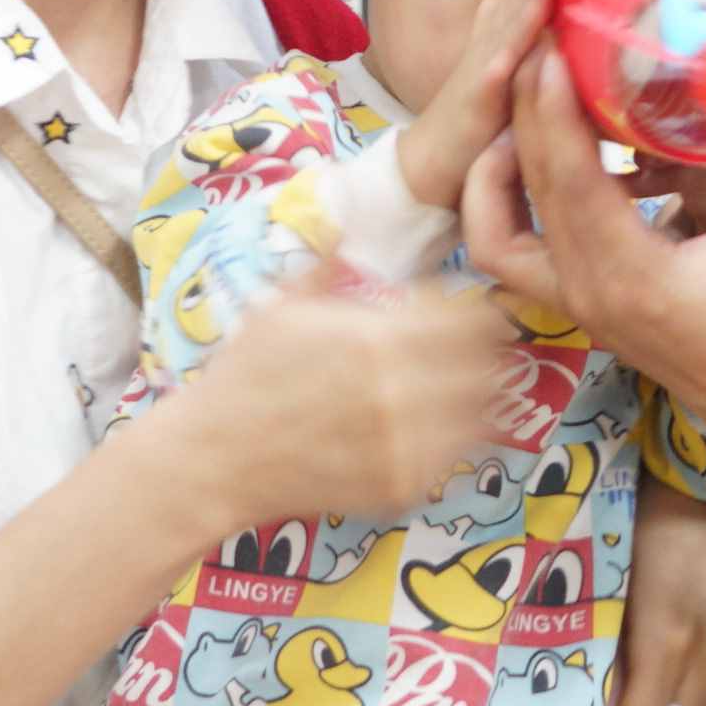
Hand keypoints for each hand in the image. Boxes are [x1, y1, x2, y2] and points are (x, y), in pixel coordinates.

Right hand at [165, 268, 514, 527]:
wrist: (216, 457)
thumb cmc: (246, 374)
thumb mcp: (283, 304)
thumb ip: (330, 264)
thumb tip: (350, 218)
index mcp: (378, 341)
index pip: (475, 323)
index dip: (473, 313)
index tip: (459, 313)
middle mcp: (400, 395)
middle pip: (489, 368)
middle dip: (480, 354)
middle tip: (458, 353)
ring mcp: (405, 447)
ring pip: (483, 415)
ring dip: (472, 397)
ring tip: (442, 390)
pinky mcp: (402, 487)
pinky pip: (455, 457)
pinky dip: (449, 440)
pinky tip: (420, 428)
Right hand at [397, 0, 555, 213]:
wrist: (429, 167)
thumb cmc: (472, 130)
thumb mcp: (504, 87)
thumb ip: (524, 63)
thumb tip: (556, 45)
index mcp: (491, 48)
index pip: (513, 4)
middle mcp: (484, 53)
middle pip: (509, 6)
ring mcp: (478, 75)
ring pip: (505, 31)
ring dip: (526, 0)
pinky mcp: (475, 103)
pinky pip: (493, 77)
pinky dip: (505, 57)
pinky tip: (521, 43)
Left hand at [463, 58, 705, 467]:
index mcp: (634, 276)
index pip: (571, 182)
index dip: (554, 111)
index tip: (549, 53)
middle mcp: (590, 294)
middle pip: (526, 192)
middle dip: (525, 113)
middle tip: (537, 51)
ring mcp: (578, 305)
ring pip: (496, 232)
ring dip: (498, 168)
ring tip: (527, 111)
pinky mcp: (580, 307)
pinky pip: (517, 252)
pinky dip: (515, 203)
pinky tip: (556, 161)